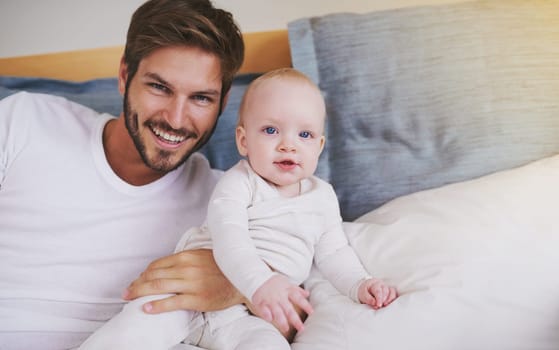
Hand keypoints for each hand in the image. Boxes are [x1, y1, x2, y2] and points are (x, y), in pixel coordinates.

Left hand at [123, 249, 243, 313]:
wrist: (242, 280)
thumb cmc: (223, 268)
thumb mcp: (203, 257)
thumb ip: (185, 260)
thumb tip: (166, 268)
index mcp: (187, 256)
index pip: (157, 265)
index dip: (143, 274)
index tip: (137, 280)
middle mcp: (187, 268)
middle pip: (153, 276)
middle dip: (136, 284)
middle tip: (127, 292)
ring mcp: (192, 283)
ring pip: (158, 287)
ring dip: (140, 293)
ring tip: (130, 299)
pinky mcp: (197, 298)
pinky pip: (172, 302)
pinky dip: (156, 305)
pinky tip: (146, 308)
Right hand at [251, 275, 313, 333]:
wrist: (258, 277)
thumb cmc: (274, 282)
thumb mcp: (287, 283)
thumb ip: (297, 290)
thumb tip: (308, 294)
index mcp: (287, 291)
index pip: (298, 298)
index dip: (305, 305)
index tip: (312, 312)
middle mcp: (280, 296)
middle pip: (289, 309)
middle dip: (295, 319)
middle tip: (301, 328)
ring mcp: (270, 299)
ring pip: (277, 311)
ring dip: (281, 320)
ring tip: (286, 328)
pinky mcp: (260, 301)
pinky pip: (263, 308)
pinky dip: (266, 313)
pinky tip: (270, 319)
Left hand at [357, 278, 397, 309]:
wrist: (366, 289)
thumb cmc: (365, 292)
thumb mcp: (362, 295)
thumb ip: (368, 299)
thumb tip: (374, 303)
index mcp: (373, 283)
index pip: (377, 291)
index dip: (379, 299)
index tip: (378, 305)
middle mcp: (381, 284)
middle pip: (385, 291)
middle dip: (383, 299)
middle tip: (380, 306)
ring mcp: (387, 287)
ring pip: (391, 291)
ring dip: (389, 299)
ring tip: (385, 305)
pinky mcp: (391, 291)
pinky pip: (395, 293)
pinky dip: (393, 299)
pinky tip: (390, 304)